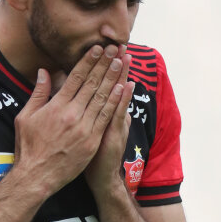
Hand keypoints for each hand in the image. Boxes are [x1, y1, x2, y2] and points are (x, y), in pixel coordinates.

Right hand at [12, 45, 127, 195]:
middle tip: (114, 49)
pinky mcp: (92, 142)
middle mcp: (72, 114)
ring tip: (121, 62)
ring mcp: (84, 128)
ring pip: (102, 98)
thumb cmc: (28, 147)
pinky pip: (106, 118)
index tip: (97, 49)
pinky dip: (116, 102)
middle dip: (104, 64)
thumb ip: (38, 93)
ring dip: (113, 78)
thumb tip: (44, 72)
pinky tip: (123, 88)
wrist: (36, 177)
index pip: (76, 77)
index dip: (88, 61)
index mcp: (56, 106)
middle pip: (92, 84)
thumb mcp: (25, 117)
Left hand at [84, 51, 134, 197]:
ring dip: (121, 76)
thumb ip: (102, 112)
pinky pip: (117, 114)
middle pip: (111, 85)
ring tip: (125, 57)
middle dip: (115, 65)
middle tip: (119, 44)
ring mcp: (112, 123)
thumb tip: (104, 97)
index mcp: (101, 111)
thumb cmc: (95, 154)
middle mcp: (109, 115)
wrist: (100, 177)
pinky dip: (121, 100)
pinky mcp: (114, 134)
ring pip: (116, 96)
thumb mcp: (100, 130)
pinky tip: (125, 86)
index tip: (108, 49)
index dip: (106, 67)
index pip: (104, 85)